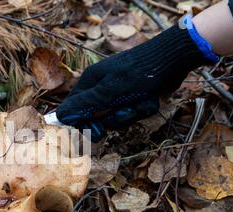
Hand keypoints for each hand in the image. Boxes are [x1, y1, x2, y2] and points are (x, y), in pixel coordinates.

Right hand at [57, 24, 212, 141]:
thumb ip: (85, 105)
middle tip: (124, 114)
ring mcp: (117, 93)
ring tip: (140, 102)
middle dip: (113, 120)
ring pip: (116, 118)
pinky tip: (150, 100)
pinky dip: (142, 110)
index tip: (96, 131)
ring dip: (131, 115)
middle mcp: (100, 88)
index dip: (82, 123)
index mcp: (90, 83)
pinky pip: (131, 114)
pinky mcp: (132, 98)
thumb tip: (60, 116)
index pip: (73, 109)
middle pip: (96, 118)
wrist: (172, 59)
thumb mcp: (109, 91)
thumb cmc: (139, 73)